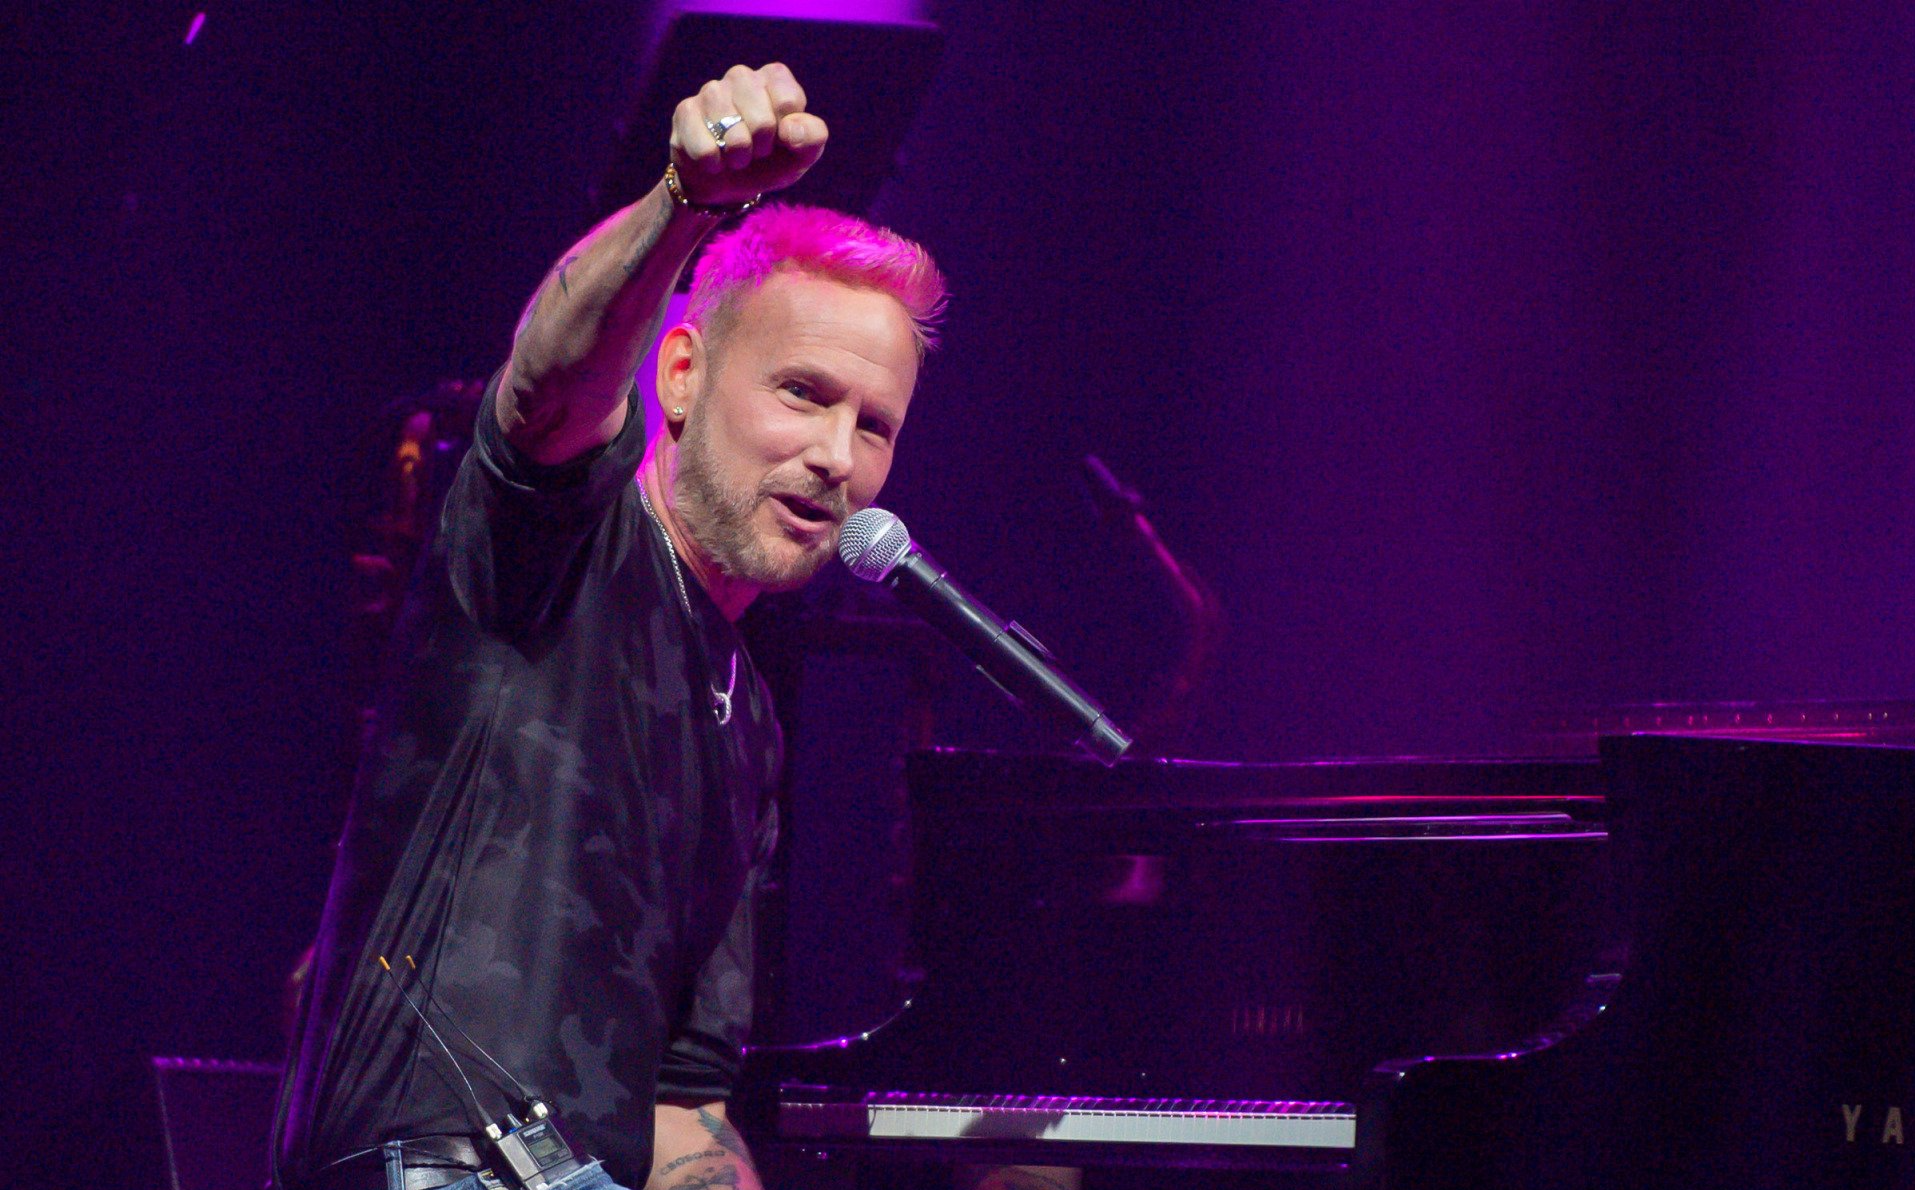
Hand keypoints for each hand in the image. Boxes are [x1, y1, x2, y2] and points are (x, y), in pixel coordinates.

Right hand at [670, 63, 827, 206]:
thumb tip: (791, 129)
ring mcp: (711, 91)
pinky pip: (705, 148)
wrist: (727, 184)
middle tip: (756, 151)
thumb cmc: (770, 162)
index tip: (780, 139)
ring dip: (738, 158)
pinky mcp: (685, 111)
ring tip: (735, 156)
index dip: (787, 133)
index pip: (788, 101)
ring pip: (732, 134)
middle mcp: (742, 76)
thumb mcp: (801, 155)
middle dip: (762, 149)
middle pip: (763, 121)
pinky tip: (713, 160)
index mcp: (774, 78)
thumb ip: (812, 137)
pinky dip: (714, 165)